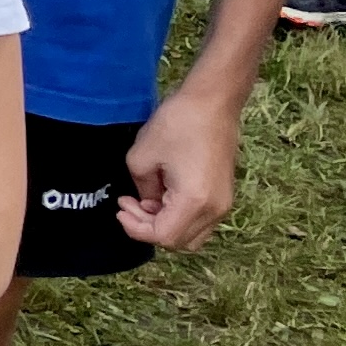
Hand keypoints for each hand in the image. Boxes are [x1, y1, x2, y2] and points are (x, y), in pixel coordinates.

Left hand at [120, 84, 240, 249]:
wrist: (213, 102)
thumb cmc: (177, 124)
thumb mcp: (141, 157)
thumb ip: (141, 189)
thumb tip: (146, 202)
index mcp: (195, 202)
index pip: (163, 236)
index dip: (136, 228)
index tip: (120, 207)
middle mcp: (215, 209)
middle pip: (179, 242)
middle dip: (149, 228)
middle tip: (129, 204)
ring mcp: (224, 203)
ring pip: (192, 235)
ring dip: (165, 224)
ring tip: (144, 199)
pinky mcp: (224, 194)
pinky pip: (200, 220)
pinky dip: (179, 216)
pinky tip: (161, 194)